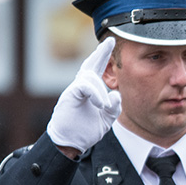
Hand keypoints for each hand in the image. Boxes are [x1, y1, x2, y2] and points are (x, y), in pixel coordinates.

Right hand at [46, 37, 121, 152]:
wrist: (69, 143)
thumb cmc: (85, 130)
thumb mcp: (106, 120)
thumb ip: (114, 108)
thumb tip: (116, 94)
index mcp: (90, 90)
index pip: (97, 69)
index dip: (103, 55)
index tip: (111, 42)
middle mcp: (81, 87)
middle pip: (90, 64)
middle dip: (100, 53)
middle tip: (110, 41)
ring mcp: (74, 90)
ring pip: (90, 78)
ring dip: (101, 91)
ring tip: (104, 107)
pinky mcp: (69, 96)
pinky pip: (84, 86)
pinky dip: (95, 93)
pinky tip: (100, 104)